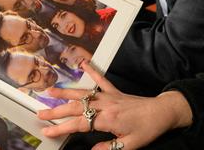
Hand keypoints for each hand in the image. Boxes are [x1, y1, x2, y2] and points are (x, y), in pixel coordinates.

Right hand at [37, 62, 191, 149]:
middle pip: (76, 107)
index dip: (61, 127)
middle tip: (40, 112)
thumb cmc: (148, 129)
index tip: (47, 130)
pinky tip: (84, 63)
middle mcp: (106, 105)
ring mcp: (109, 96)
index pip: (79, 124)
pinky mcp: (115, 91)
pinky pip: (101, 80)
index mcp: (108, 119)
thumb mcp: (130, 145)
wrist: (163, 112)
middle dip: (56, 110)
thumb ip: (109, 148)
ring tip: (49, 90)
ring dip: (66, 91)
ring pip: (83, 93)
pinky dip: (92, 72)